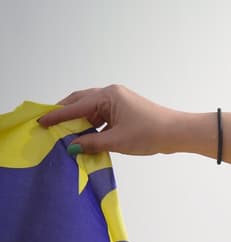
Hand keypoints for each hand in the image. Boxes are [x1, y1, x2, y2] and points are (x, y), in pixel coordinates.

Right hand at [37, 84, 192, 155]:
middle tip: (48, 125)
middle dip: (64, 114)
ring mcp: (119, 101)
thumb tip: (72, 147)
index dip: (56, 116)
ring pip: (91, 109)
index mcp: (108, 96)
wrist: (178, 133)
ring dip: (79, 121)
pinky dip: (92, 124)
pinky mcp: (125, 110)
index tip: (40, 122)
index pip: (75, 106)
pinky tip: (86, 137)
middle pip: (80, 102)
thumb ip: (91, 143)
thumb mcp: (117, 141)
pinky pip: (101, 115)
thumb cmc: (151, 133)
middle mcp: (111, 94)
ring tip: (64, 134)